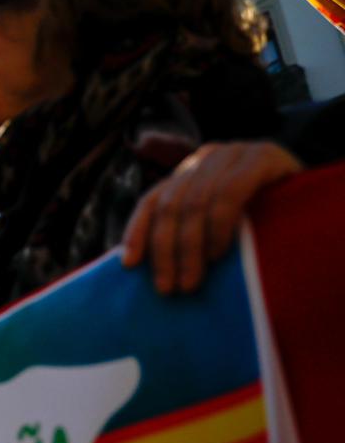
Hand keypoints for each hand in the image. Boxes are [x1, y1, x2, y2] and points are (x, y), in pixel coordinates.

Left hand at [121, 141, 300, 293]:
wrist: (314, 193)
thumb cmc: (264, 214)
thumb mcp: (219, 222)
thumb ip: (189, 231)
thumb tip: (146, 270)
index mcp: (187, 171)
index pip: (151, 200)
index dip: (137, 231)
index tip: (129, 265)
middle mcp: (204, 158)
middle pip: (170, 206)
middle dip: (165, 251)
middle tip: (169, 289)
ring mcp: (233, 153)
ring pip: (196, 202)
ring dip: (191, 247)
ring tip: (192, 281)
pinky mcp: (262, 156)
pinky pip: (230, 193)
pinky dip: (220, 226)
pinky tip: (220, 253)